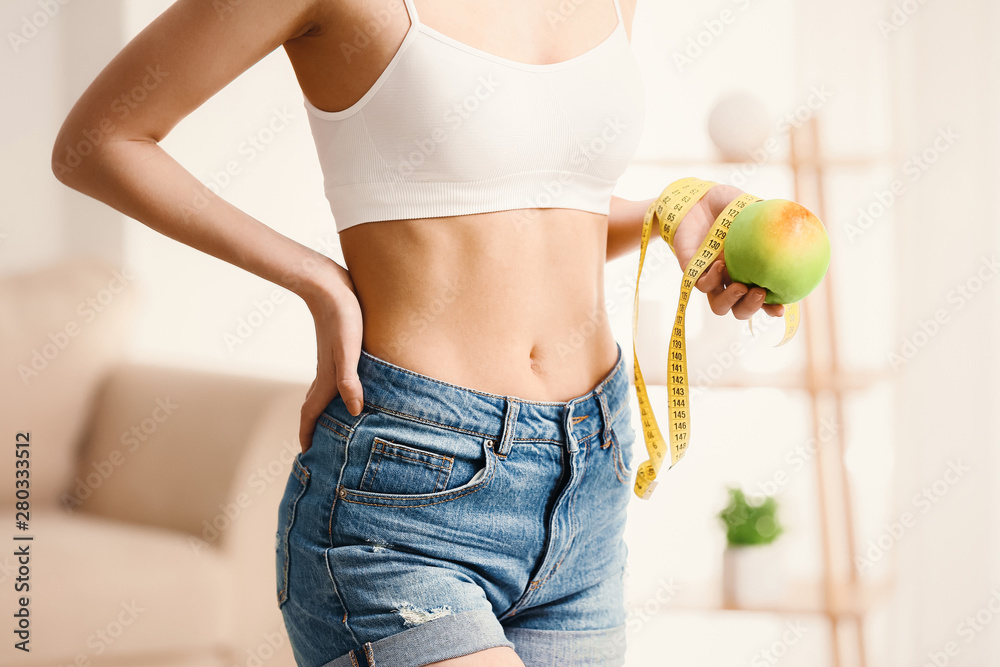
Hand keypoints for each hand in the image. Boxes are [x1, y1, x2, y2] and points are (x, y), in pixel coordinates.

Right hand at [298, 266, 364, 452]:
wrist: (328, 284)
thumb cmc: (342, 317)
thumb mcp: (349, 350)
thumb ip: (349, 380)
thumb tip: (355, 411)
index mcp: (327, 377)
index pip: (311, 412)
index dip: (308, 433)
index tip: (306, 453)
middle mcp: (327, 371)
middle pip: (316, 405)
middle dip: (316, 426)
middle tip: (320, 445)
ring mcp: (331, 359)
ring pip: (325, 391)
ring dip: (326, 408)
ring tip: (335, 422)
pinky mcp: (339, 347)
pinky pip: (335, 376)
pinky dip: (338, 389)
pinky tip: (349, 385)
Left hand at [669, 184, 784, 320]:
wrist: (697, 198)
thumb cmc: (727, 204)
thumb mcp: (751, 207)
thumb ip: (771, 216)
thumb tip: (796, 220)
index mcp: (750, 269)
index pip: (763, 298)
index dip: (771, 308)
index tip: (780, 309)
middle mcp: (731, 278)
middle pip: (740, 308)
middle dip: (750, 308)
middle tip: (759, 292)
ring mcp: (711, 277)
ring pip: (719, 305)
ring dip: (730, 301)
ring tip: (740, 287)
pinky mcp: (692, 270)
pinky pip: (701, 285)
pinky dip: (711, 280)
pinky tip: (720, 264)